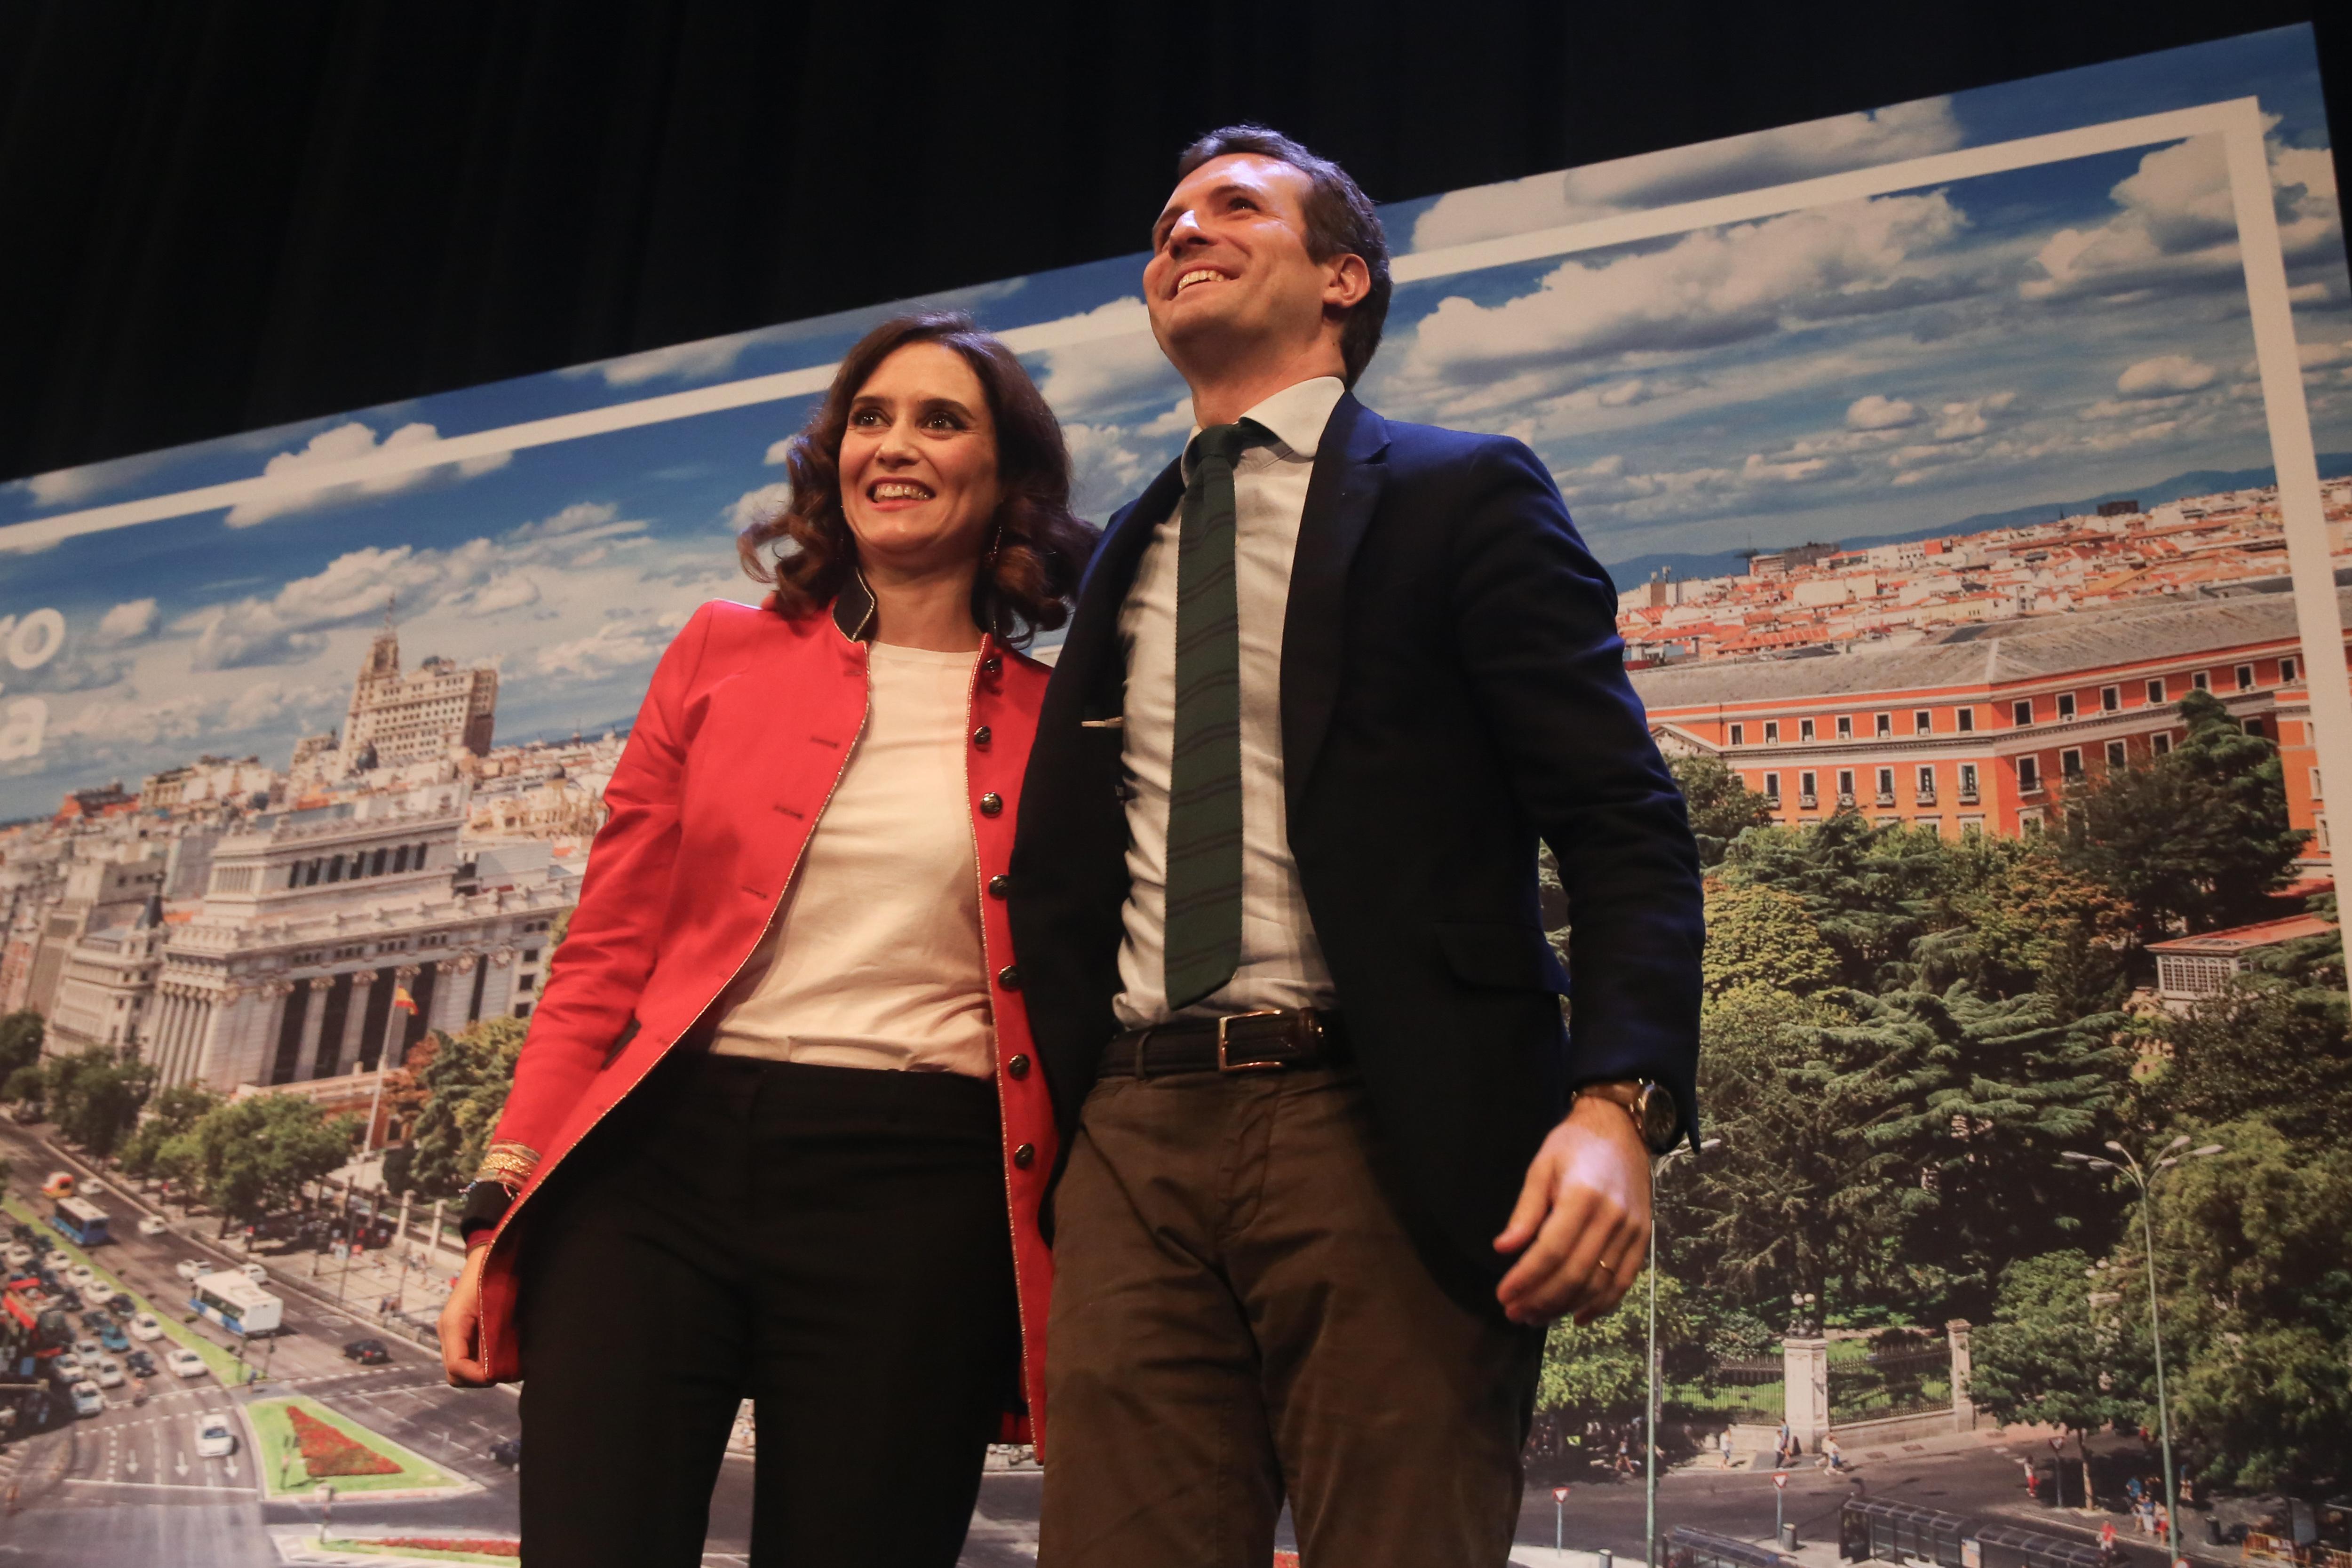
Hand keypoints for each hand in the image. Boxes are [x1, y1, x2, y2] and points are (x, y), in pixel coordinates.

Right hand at [438, 1244, 492, 1386]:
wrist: (486, 1256)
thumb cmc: (492, 1275)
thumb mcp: (495, 1305)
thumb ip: (494, 1335)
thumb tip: (499, 1367)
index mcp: (452, 1324)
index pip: (456, 1366)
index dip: (477, 1377)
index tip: (499, 1376)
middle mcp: (447, 1332)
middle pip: (454, 1374)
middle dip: (479, 1379)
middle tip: (505, 1372)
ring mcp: (451, 1333)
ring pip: (459, 1369)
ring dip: (481, 1372)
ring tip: (506, 1364)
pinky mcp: (460, 1332)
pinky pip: (466, 1357)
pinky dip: (481, 1362)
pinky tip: (501, 1354)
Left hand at [1492, 1093, 1651, 1324]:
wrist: (1621, 1128)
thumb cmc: (1574, 1145)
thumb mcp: (1541, 1168)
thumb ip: (1525, 1211)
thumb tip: (1504, 1249)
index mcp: (1583, 1196)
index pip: (1551, 1251)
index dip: (1526, 1279)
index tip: (1503, 1295)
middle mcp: (1612, 1217)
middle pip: (1575, 1273)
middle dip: (1541, 1299)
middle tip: (1514, 1313)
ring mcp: (1632, 1230)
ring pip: (1599, 1283)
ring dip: (1565, 1306)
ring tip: (1536, 1317)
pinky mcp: (1643, 1238)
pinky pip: (1624, 1281)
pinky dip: (1602, 1304)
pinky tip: (1577, 1316)